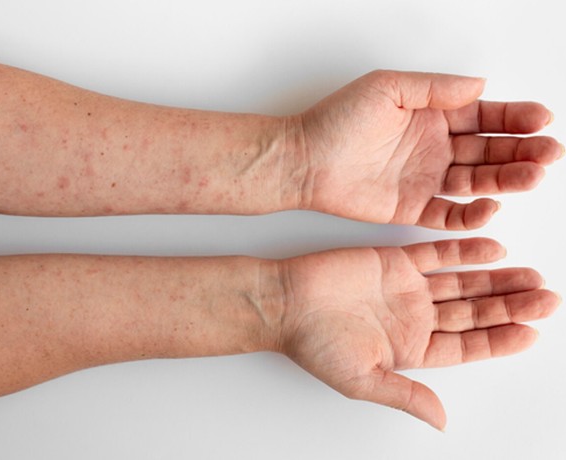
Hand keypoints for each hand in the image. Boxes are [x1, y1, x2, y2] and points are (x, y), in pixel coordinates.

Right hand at [277, 238, 559, 428]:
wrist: (284, 301)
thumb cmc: (314, 343)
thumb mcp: (362, 379)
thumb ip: (406, 395)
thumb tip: (442, 421)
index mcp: (411, 349)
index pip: (468, 346)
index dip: (501, 340)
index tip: (533, 331)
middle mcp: (414, 318)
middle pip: (474, 312)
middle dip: (511, 305)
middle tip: (547, 297)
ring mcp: (406, 288)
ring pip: (463, 282)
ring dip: (496, 278)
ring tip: (531, 274)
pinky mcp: (394, 260)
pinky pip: (436, 253)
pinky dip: (464, 250)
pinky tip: (492, 247)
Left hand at [292, 70, 561, 228]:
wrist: (303, 160)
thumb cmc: (337, 120)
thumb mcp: (388, 88)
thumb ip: (436, 88)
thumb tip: (481, 85)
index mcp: (431, 115)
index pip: (483, 116)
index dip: (514, 118)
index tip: (541, 120)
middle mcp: (434, 147)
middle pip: (488, 150)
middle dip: (521, 150)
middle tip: (549, 153)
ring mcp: (425, 179)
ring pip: (476, 182)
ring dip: (507, 180)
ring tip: (533, 176)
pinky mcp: (411, 208)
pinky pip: (449, 214)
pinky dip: (471, 214)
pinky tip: (491, 207)